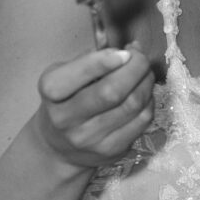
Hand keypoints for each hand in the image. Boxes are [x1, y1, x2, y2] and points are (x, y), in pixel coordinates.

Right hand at [34, 46, 156, 173]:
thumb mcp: (65, 75)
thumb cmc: (65, 101)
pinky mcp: (110, 150)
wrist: (58, 146)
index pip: (81, 74)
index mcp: (51, 90)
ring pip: (131, 105)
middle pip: (112, 91)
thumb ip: (92, 60)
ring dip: (145, 83)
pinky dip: (148, 102)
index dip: (107, 61)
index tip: (125, 52)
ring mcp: (89, 138)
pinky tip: (144, 94)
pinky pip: (141, 121)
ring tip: (145, 73)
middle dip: (135, 69)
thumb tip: (132, 49)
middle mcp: (66, 118)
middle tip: (140, 59)